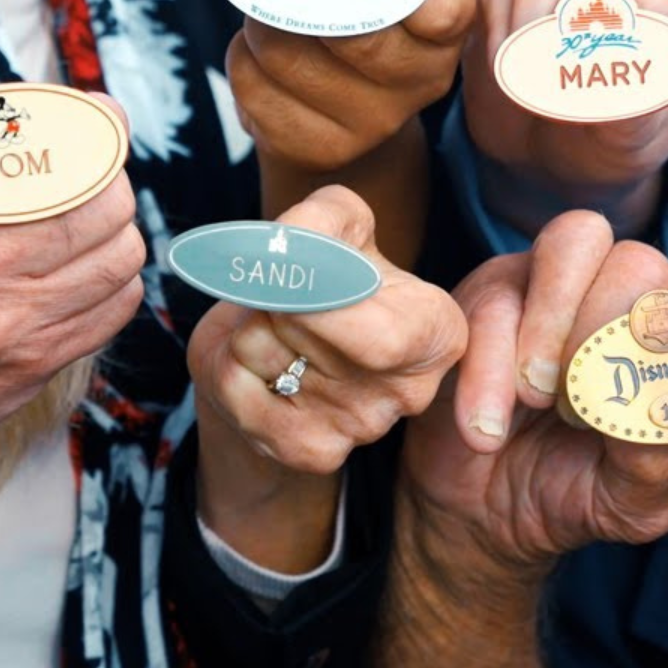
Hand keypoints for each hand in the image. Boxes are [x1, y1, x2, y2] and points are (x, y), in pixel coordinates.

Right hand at [0, 72, 144, 452]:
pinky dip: (111, 280)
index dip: (92, 127)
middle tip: (91, 173)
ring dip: (113, 230)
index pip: (52, 144)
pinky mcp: (28, 367)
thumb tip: (36, 95)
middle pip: (103, 200)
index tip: (101, 120)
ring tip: (85, 221)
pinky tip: (79, 270)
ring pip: (119, 254)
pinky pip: (115, 306)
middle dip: (106, 177)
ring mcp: (2, 325)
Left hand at [186, 186, 467, 569]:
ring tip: (278, 329)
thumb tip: (293, 246)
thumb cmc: (328, 276)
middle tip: (284, 289)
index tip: (289, 269)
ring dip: (248, 325)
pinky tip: (261, 365)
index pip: (384, 337)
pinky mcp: (313, 452)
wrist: (292, 347)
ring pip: (261, 352)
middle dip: (275, 293)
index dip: (323, 302)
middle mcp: (411, 391)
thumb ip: (324, 215)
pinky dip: (229, 364)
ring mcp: (362, 428)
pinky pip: (238, 391)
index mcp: (438, 332)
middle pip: (306, 326)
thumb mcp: (338, 223)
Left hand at [226, 0, 474, 171]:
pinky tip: (260, 57)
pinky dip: (243, 59)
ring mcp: (374, 123)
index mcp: (444, 28)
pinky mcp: (320, 148)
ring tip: (265, 16)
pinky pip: (253, 85)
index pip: (442, 7)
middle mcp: (423, 80)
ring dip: (260, 24)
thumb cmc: (363, 19)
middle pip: (349, 32)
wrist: (348, 108)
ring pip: (285, 54)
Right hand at [400, 210, 667, 579]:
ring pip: (578, 240)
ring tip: (535, 399)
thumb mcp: (630, 502)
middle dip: (610, 340)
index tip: (660, 387)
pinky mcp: (490, 294)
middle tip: (578, 412)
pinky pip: (499, 298)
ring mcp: (557, 285)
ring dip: (555, 325)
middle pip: (643, 263)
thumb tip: (662, 403)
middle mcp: (626, 297)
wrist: (483, 515)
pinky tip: (487, 431)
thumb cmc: (573, 493)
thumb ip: (658, 455)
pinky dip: (493, 369)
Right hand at [461, 0, 667, 234]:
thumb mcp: (635, 140)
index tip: (638, 38)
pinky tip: (512, 71)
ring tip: (538, 74)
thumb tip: (612, 69)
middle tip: (575, 46)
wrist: (547, 148)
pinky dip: (505, 24)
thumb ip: (635, 110)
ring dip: (545, 3)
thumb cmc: (611, 137)